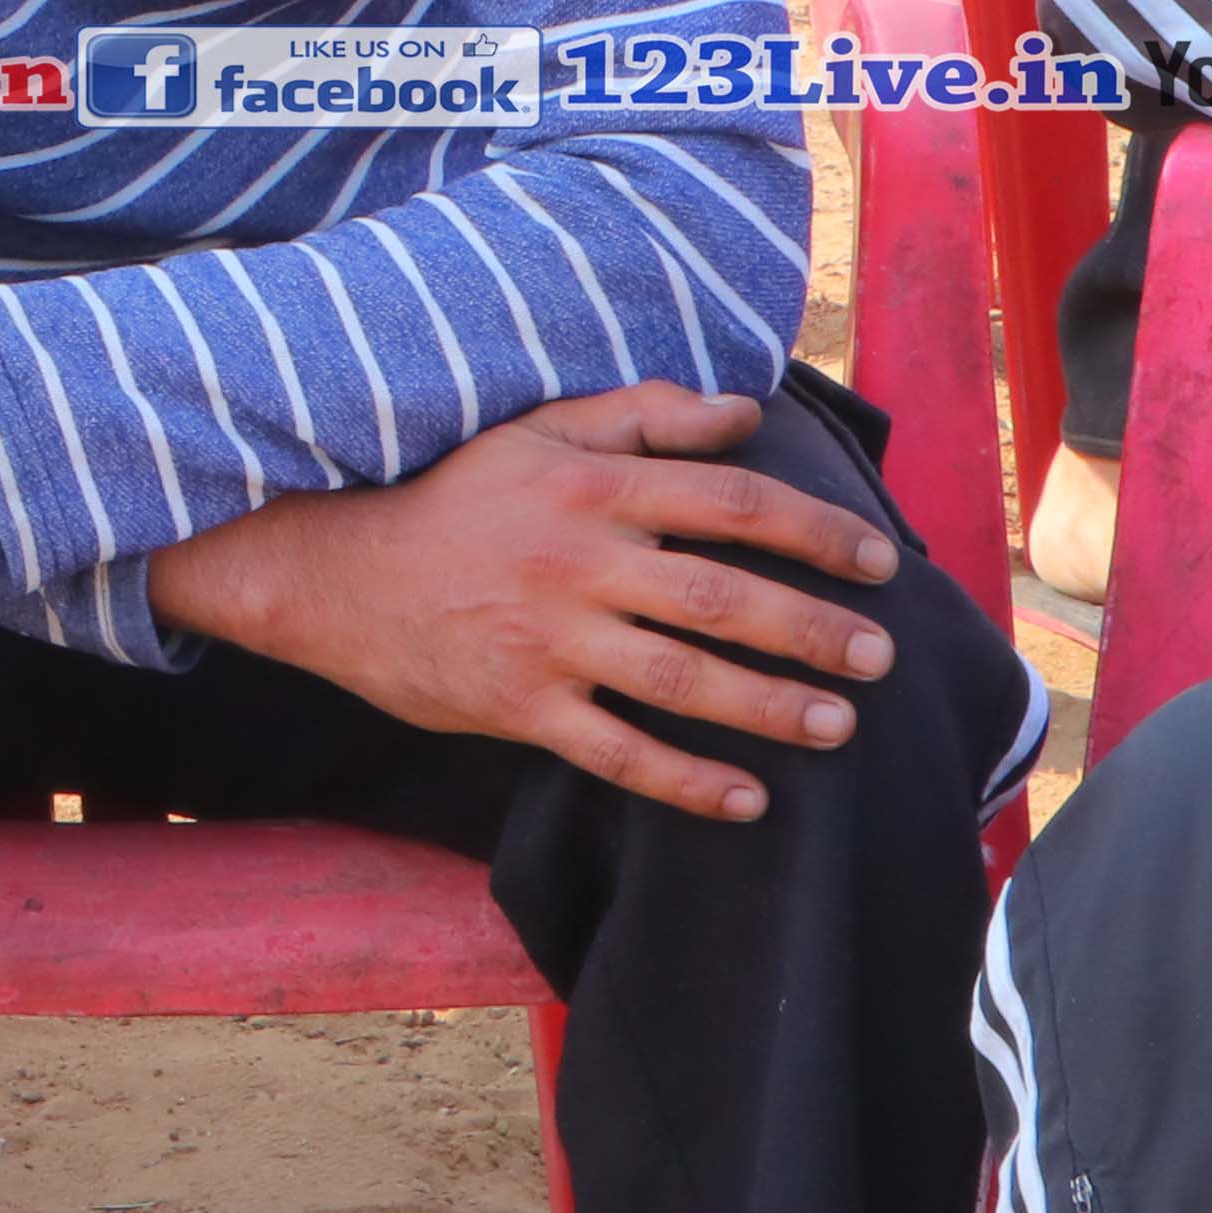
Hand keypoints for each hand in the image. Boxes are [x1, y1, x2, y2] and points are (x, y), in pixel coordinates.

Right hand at [144, 387, 905, 822]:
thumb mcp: (534, 432)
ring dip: (770, 707)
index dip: (815, 531)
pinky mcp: (518, 706)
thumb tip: (741, 412)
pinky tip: (747, 800)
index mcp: (591, 485)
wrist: (331, 572)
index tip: (877, 561)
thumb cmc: (450, 500)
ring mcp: (548, 639)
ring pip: (681, 679)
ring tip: (837, 727)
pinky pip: (617, 753)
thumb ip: (641, 414)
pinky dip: (685, 782)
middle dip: (812, 631)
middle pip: (722, 597)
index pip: (730, 501)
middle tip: (880, 658)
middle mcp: (578, 561)